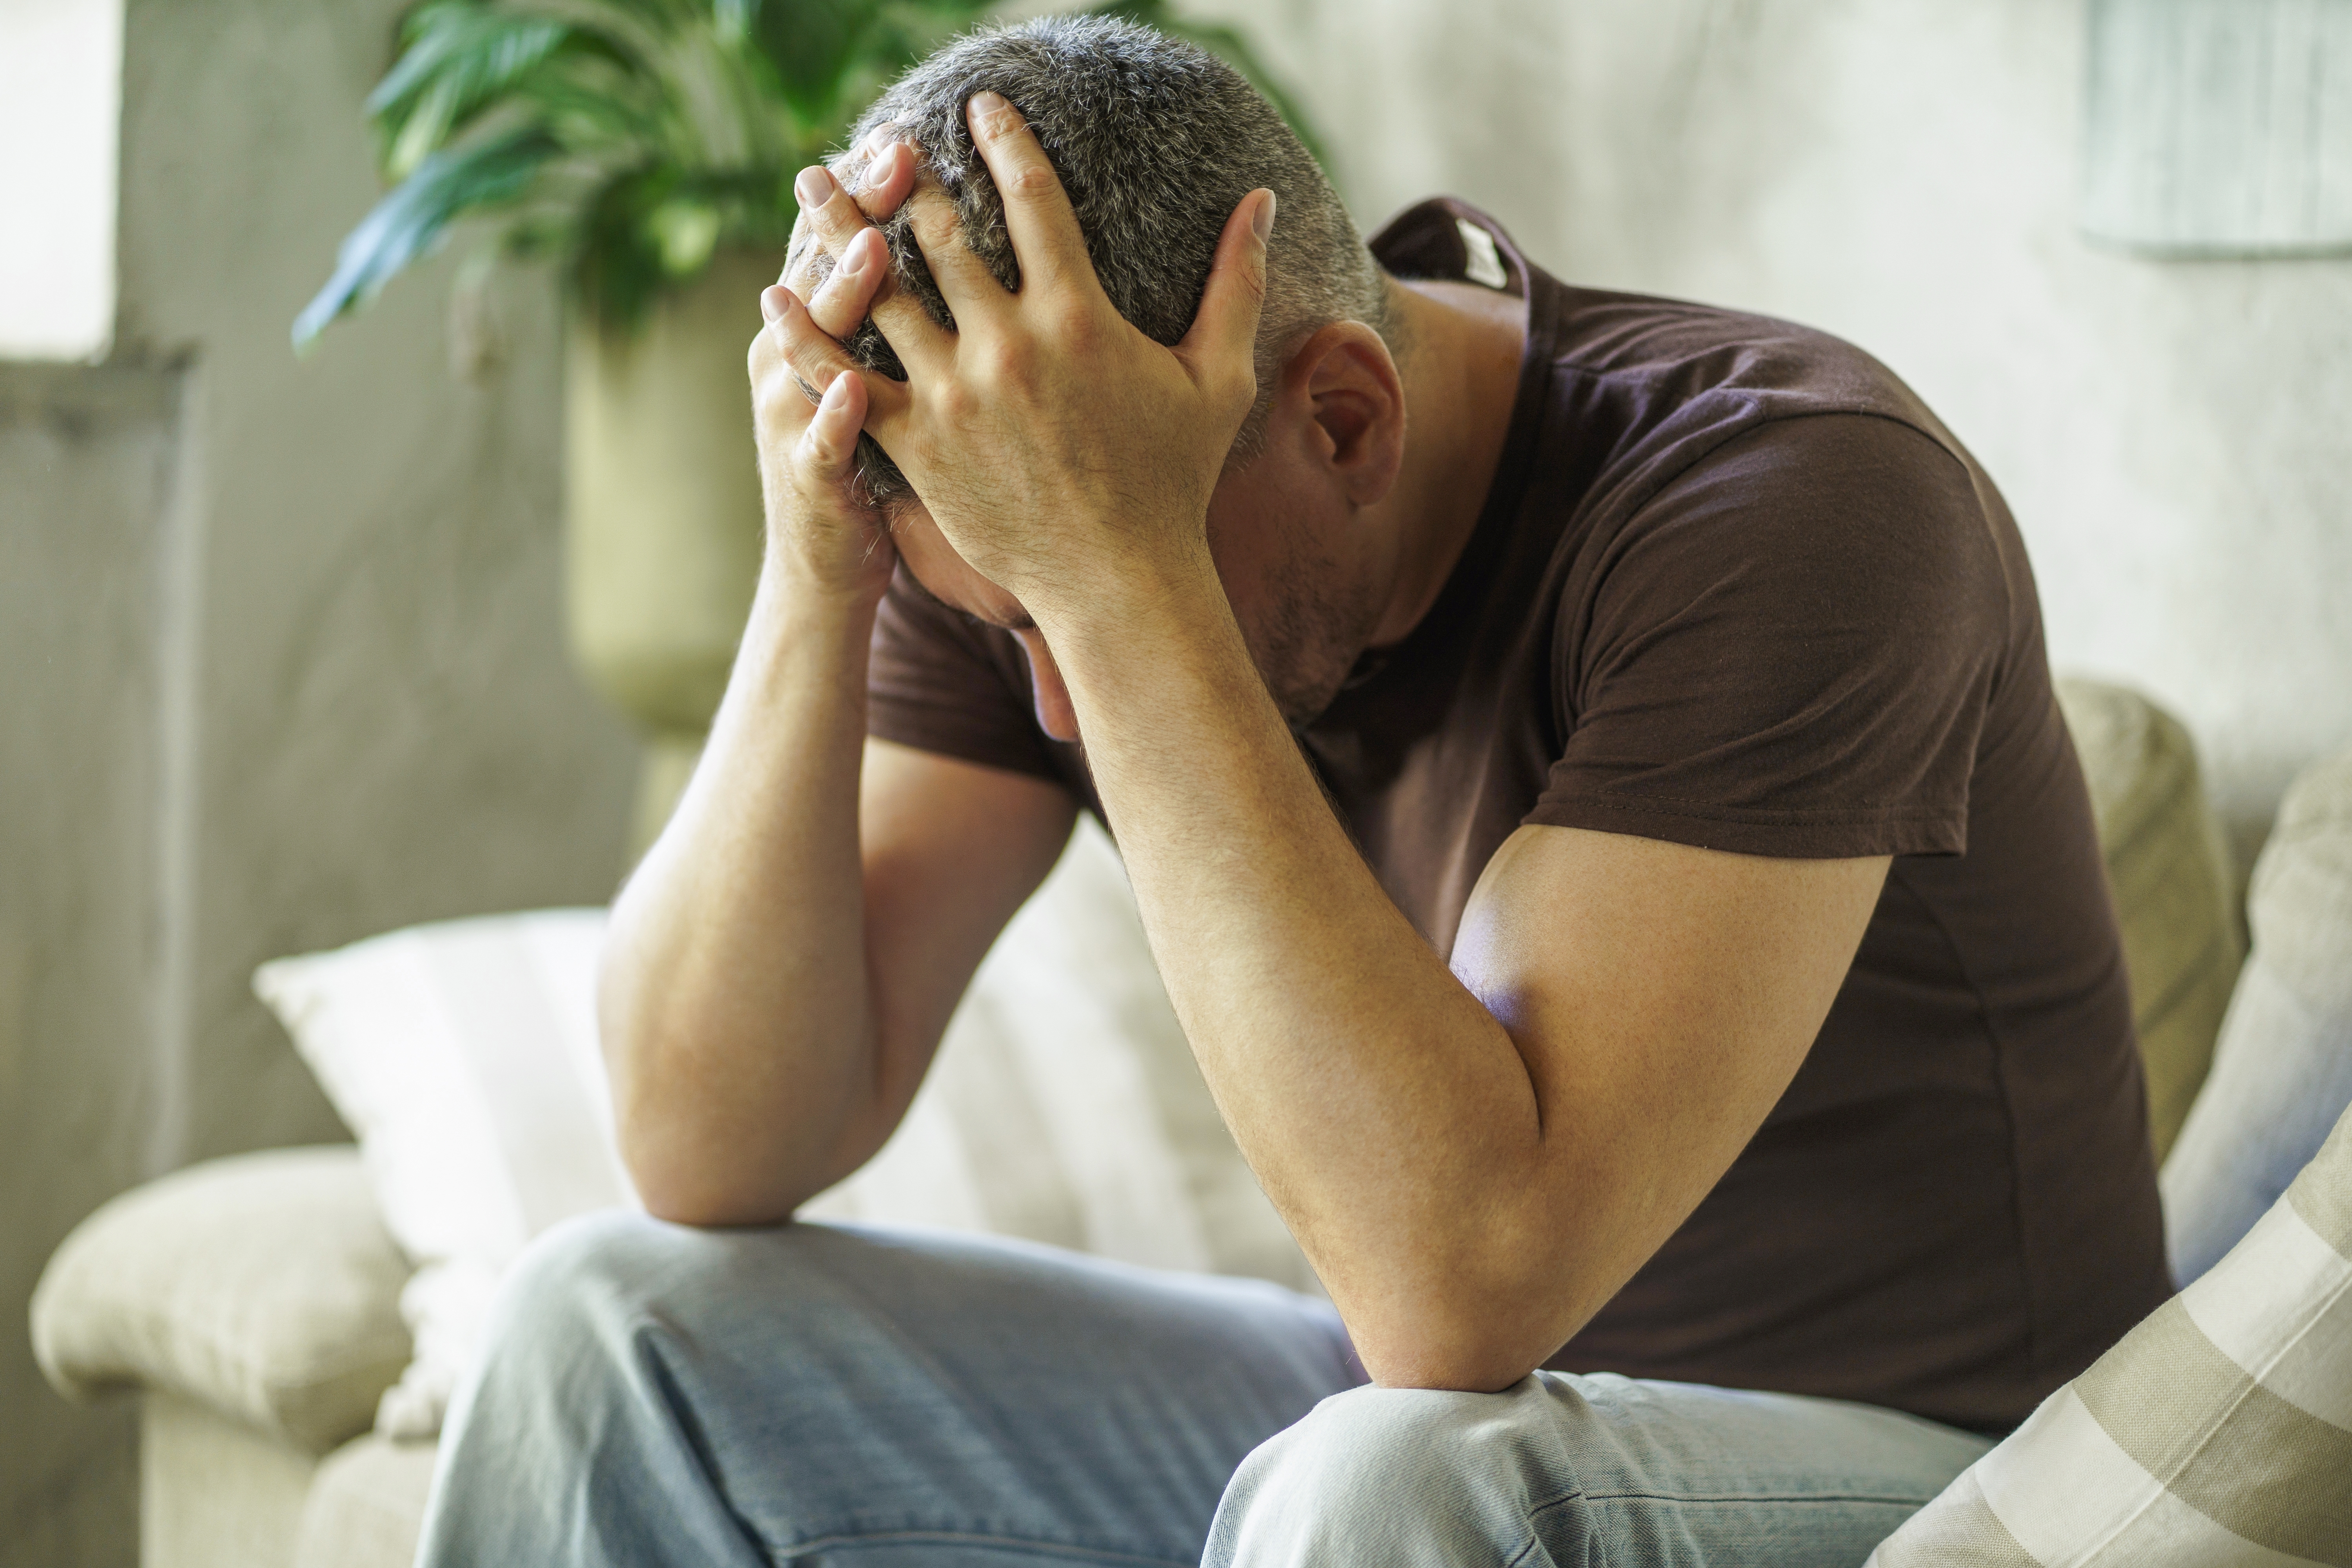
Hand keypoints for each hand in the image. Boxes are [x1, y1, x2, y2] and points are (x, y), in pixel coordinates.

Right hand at [746, 136, 915, 603]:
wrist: (825, 565)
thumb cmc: (869, 459)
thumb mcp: (882, 374)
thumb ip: (901, 311)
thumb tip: (938, 237)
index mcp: (815, 327)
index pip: (838, 238)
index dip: (865, 186)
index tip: (905, 136)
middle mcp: (793, 358)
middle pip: (823, 268)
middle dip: (856, 208)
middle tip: (897, 156)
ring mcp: (794, 415)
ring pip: (814, 344)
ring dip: (840, 294)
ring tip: (873, 249)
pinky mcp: (809, 476)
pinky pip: (822, 440)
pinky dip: (833, 413)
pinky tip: (853, 386)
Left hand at [847, 92, 1275, 616]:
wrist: (1120, 580)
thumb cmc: (1173, 480)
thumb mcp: (1219, 377)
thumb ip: (1237, 281)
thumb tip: (1264, 199)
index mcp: (1078, 315)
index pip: (1035, 197)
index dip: (1004, 141)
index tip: (979, 107)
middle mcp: (1010, 343)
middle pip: (939, 233)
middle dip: (898, 175)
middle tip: (868, 142)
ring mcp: (957, 393)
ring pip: (880, 291)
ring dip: (837, 233)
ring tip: (809, 189)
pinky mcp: (918, 443)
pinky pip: (845, 379)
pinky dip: (805, 335)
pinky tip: (776, 295)